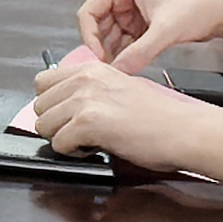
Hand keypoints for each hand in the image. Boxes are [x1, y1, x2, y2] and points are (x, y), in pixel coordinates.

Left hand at [33, 58, 214, 170]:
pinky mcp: (86, 123)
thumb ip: (90, 91)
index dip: (53, 104)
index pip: (43, 82)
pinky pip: (59, 144)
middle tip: (81, 132)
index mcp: (91, 68)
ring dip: (63, 138)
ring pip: (44, 126)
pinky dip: (73, 153)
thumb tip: (65, 105)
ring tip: (88, 140)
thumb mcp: (119, 88)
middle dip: (56, 123)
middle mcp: (84, 80)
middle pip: (40, 106)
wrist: (182, 130)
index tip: (68, 115)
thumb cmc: (161, 116)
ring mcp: (84, 100)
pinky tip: (94, 148)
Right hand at [75, 0, 222, 70]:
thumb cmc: (197, 5)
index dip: (90, 38)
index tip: (98, 60)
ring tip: (121, 72)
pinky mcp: (144, 22)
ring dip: (116, 53)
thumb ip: (139, 52)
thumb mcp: (165, 30)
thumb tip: (117, 73)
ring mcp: (132, 9)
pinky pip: (126, 41)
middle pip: (99, 26)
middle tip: (109, 72)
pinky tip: (132, 66)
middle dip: (104, 48)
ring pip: (112, 36)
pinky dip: (128, 54)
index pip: (88, 13)